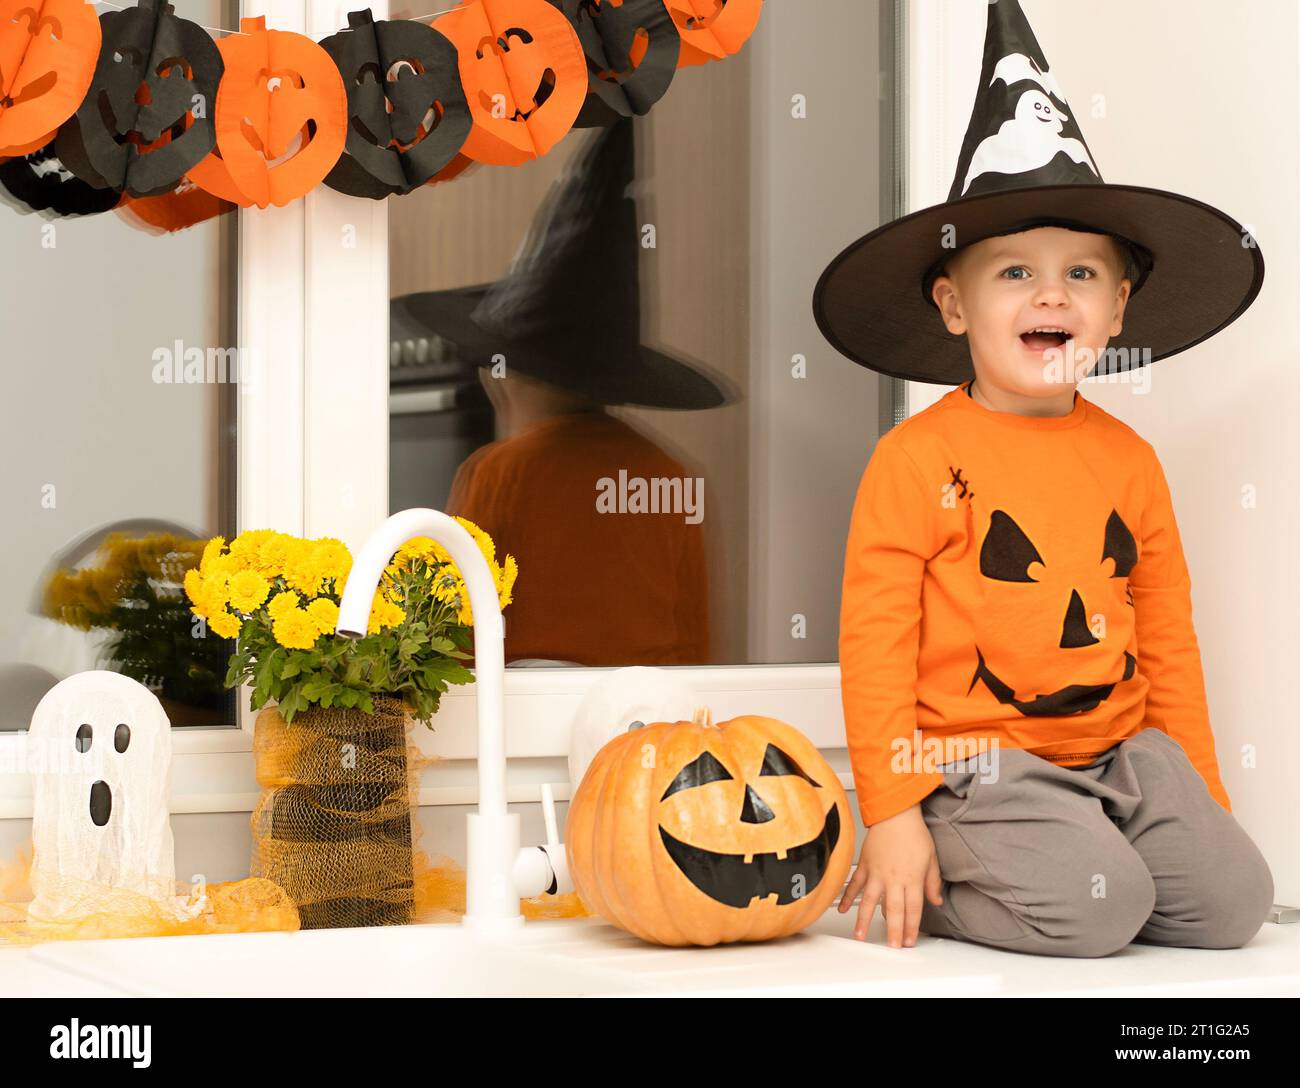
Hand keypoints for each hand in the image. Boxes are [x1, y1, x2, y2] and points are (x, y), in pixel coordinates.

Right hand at [836, 804, 943, 947]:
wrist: (895, 813)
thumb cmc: (913, 832)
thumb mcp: (931, 858)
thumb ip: (932, 882)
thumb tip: (936, 900)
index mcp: (912, 878)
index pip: (913, 909)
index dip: (912, 927)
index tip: (909, 941)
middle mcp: (894, 879)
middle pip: (894, 910)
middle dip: (893, 931)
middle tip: (891, 946)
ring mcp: (877, 873)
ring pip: (870, 901)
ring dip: (865, 920)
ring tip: (861, 936)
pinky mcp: (865, 865)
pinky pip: (855, 884)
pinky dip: (848, 897)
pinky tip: (843, 909)